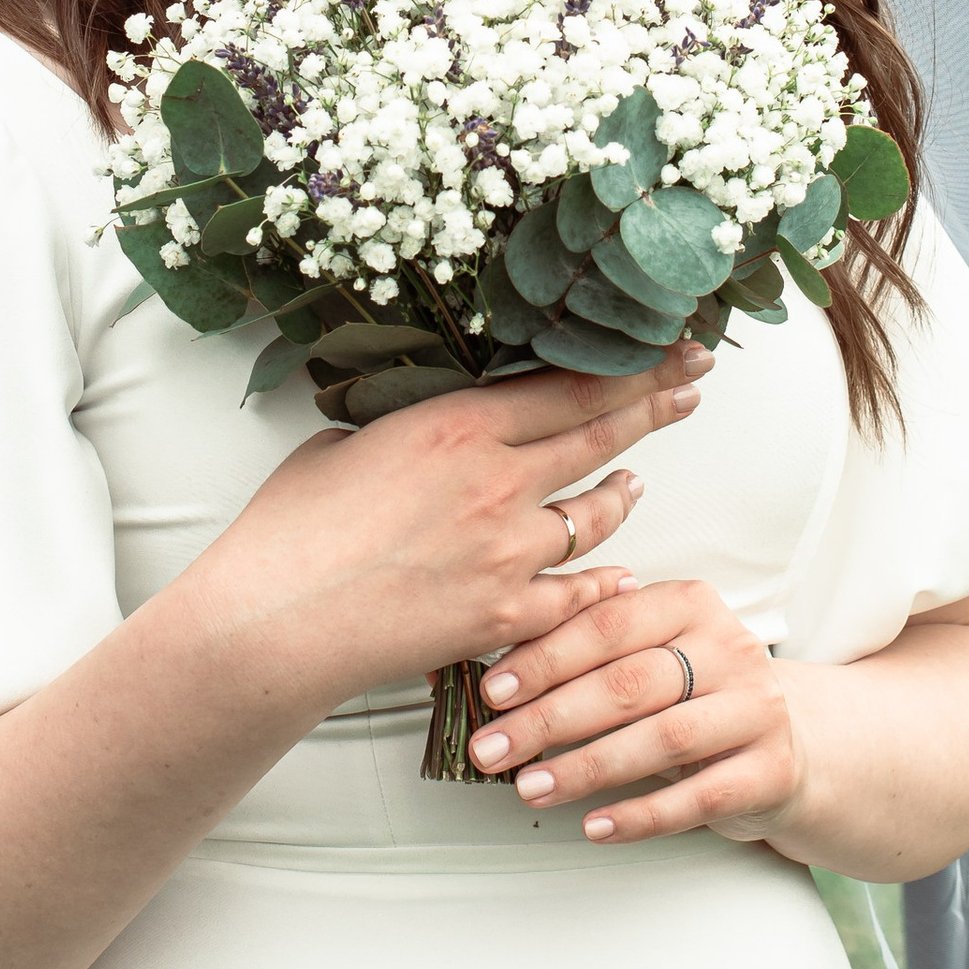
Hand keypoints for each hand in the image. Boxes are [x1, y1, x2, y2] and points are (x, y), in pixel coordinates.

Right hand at [199, 347, 713, 706]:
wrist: (274, 621)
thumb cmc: (290, 529)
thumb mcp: (346, 442)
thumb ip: (406, 425)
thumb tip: (430, 422)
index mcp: (456, 425)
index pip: (570, 384)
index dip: (634, 366)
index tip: (674, 347)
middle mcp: (496, 483)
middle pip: (598, 435)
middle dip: (655, 406)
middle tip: (695, 384)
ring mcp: (506, 554)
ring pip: (595, 516)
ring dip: (622, 494)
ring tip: (637, 479)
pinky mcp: (501, 615)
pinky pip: (574, 592)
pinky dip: (600, 578)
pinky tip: (617, 569)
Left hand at [464, 574, 802, 844]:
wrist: (792, 741)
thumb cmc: (698, 697)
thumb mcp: (652, 658)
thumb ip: (591, 653)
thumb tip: (497, 674)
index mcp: (690, 605)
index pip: (607, 624)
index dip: (544, 659)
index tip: (494, 691)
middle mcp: (729, 648)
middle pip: (627, 682)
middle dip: (550, 718)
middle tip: (495, 747)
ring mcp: (755, 709)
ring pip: (662, 737)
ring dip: (587, 767)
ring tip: (532, 788)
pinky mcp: (770, 769)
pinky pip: (698, 797)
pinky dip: (641, 816)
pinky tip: (596, 825)